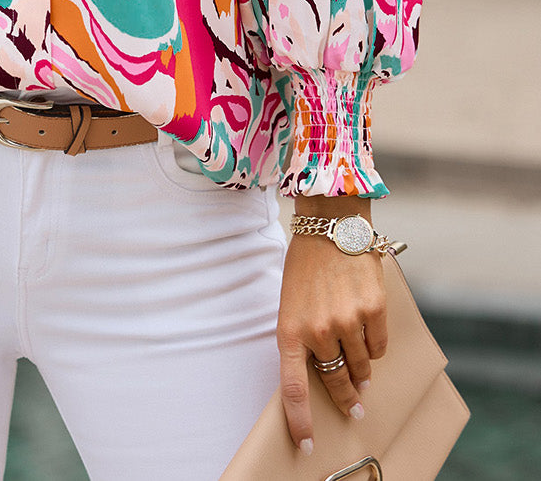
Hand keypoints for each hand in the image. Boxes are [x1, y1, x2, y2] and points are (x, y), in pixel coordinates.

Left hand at [276, 218, 387, 453]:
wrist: (330, 225)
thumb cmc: (305, 265)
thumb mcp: (291, 301)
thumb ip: (302, 336)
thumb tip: (324, 371)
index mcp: (290, 329)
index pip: (293, 388)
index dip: (300, 421)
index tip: (307, 445)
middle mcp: (318, 330)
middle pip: (336, 381)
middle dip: (346, 398)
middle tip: (354, 407)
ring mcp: (347, 321)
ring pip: (361, 367)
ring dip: (362, 372)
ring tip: (362, 370)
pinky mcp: (373, 310)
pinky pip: (379, 347)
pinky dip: (375, 348)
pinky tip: (369, 336)